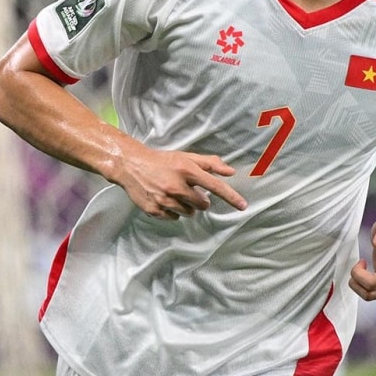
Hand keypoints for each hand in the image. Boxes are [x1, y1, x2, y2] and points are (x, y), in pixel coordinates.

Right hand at [116, 147, 246, 219]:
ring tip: (174, 193)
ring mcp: (165, 200)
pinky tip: (164, 199)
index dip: (231, 196)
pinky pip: (174, 218)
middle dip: (200, 199)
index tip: (243, 206)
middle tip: (188, 190)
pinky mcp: (155, 210)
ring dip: (186, 206)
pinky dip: (173, 211)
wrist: (132, 166)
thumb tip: (230, 172)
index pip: (215, 186)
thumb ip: (209, 163)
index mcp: (187, 170)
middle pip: (203, 204)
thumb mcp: (186, 157)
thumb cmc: (163, 161)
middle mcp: (177, 186)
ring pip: (189, 213)